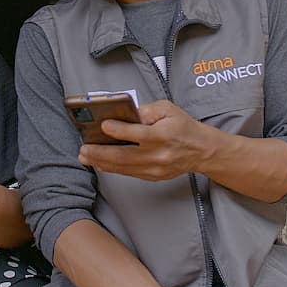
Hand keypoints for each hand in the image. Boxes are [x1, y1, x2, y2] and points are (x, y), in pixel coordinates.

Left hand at [78, 100, 213, 180]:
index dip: (119, 130)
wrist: (201, 150)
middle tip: (84, 148)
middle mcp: (159, 154)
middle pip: (125, 155)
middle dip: (100, 152)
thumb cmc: (183, 127)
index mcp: (163, 135)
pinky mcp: (153, 176)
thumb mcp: (168, 109)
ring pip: (123, 167)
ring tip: (85, 157)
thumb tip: (125, 113)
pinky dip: (112, 168)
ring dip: (101, 162)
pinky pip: (128, 173)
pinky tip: (99, 164)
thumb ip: (146, 110)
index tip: (103, 125)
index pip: (138, 134)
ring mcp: (155, 168)